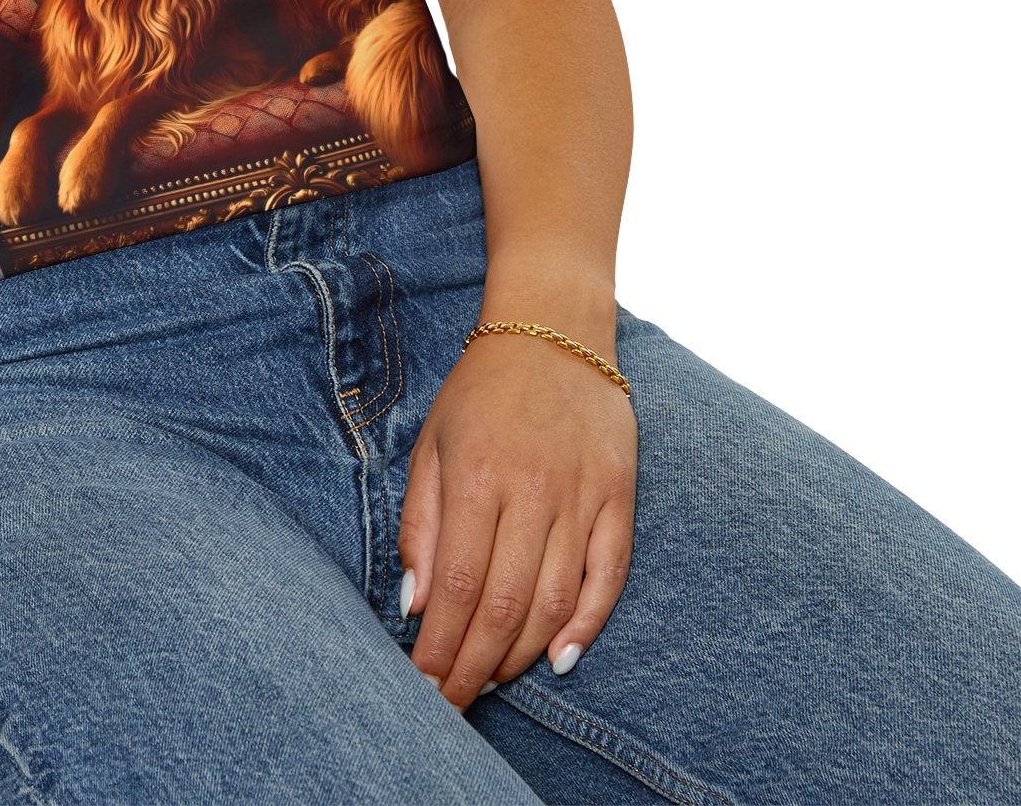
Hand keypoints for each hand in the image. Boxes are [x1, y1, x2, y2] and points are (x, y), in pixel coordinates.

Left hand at [398, 324, 637, 708]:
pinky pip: (609, 575)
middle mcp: (532, 490)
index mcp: (477, 476)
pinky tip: (559, 658)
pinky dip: (587, 624)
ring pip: (555, 600)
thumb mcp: (432, 444)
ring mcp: (582, 494)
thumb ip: (420, 524)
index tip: (424, 684)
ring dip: (521, 653)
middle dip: (475, 665)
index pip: (458, 584)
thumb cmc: (480, 392)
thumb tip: (415, 603)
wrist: (553, 330)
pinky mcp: (619, 496)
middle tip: (454, 703)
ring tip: (492, 681)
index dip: (441, 645)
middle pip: (505, 604)